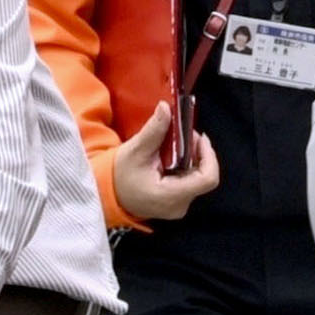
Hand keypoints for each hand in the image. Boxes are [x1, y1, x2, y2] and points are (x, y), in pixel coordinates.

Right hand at [110, 101, 221, 223]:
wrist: (106, 195)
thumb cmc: (119, 176)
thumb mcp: (135, 151)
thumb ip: (154, 130)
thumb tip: (166, 107)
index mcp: (170, 195)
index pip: (207, 179)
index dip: (208, 155)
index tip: (199, 137)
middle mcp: (179, 205)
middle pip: (204, 176)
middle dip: (198, 153)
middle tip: (185, 135)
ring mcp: (178, 207)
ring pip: (198, 178)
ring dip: (192, 158)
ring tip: (176, 143)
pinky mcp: (176, 203)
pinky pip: (190, 182)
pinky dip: (185, 166)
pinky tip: (173, 156)